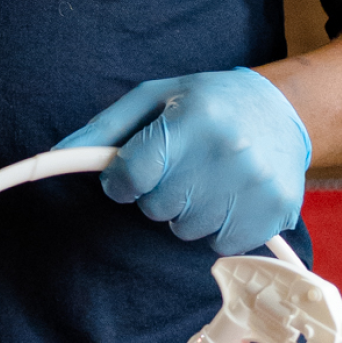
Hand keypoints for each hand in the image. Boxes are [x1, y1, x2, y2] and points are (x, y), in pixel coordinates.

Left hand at [58, 69, 311, 255]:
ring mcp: (256, 184)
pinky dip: (217, 227)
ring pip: (185, 230)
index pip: (132, 175)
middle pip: (156, 207)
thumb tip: (57, 153)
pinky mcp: (275, 211)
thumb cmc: (207, 103)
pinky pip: (219, 244)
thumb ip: (104, 128)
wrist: (283, 110)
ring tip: (207, 178)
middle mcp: (229, 150)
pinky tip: (229, 196)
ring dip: (187, 211)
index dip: (120, 181)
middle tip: (181, 166)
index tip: (127, 175)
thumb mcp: (153, 98)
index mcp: (195, 117)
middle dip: (158, 192)